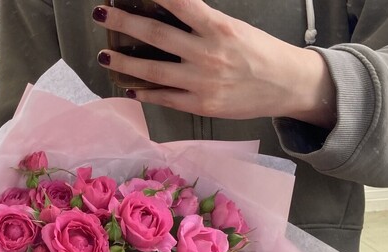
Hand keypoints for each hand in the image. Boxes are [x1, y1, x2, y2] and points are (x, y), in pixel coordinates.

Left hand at [94, 0, 336, 128]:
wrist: (286, 86)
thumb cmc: (262, 53)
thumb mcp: (235, 28)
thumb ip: (202, 24)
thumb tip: (168, 17)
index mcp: (218, 27)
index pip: (179, 2)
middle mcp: (207, 53)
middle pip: (156, 35)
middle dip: (125, 22)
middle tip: (101, 14)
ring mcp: (202, 82)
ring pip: (154, 71)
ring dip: (125, 62)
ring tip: (105, 55)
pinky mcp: (201, 105)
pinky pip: (166, 99)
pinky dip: (146, 93)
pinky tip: (130, 88)